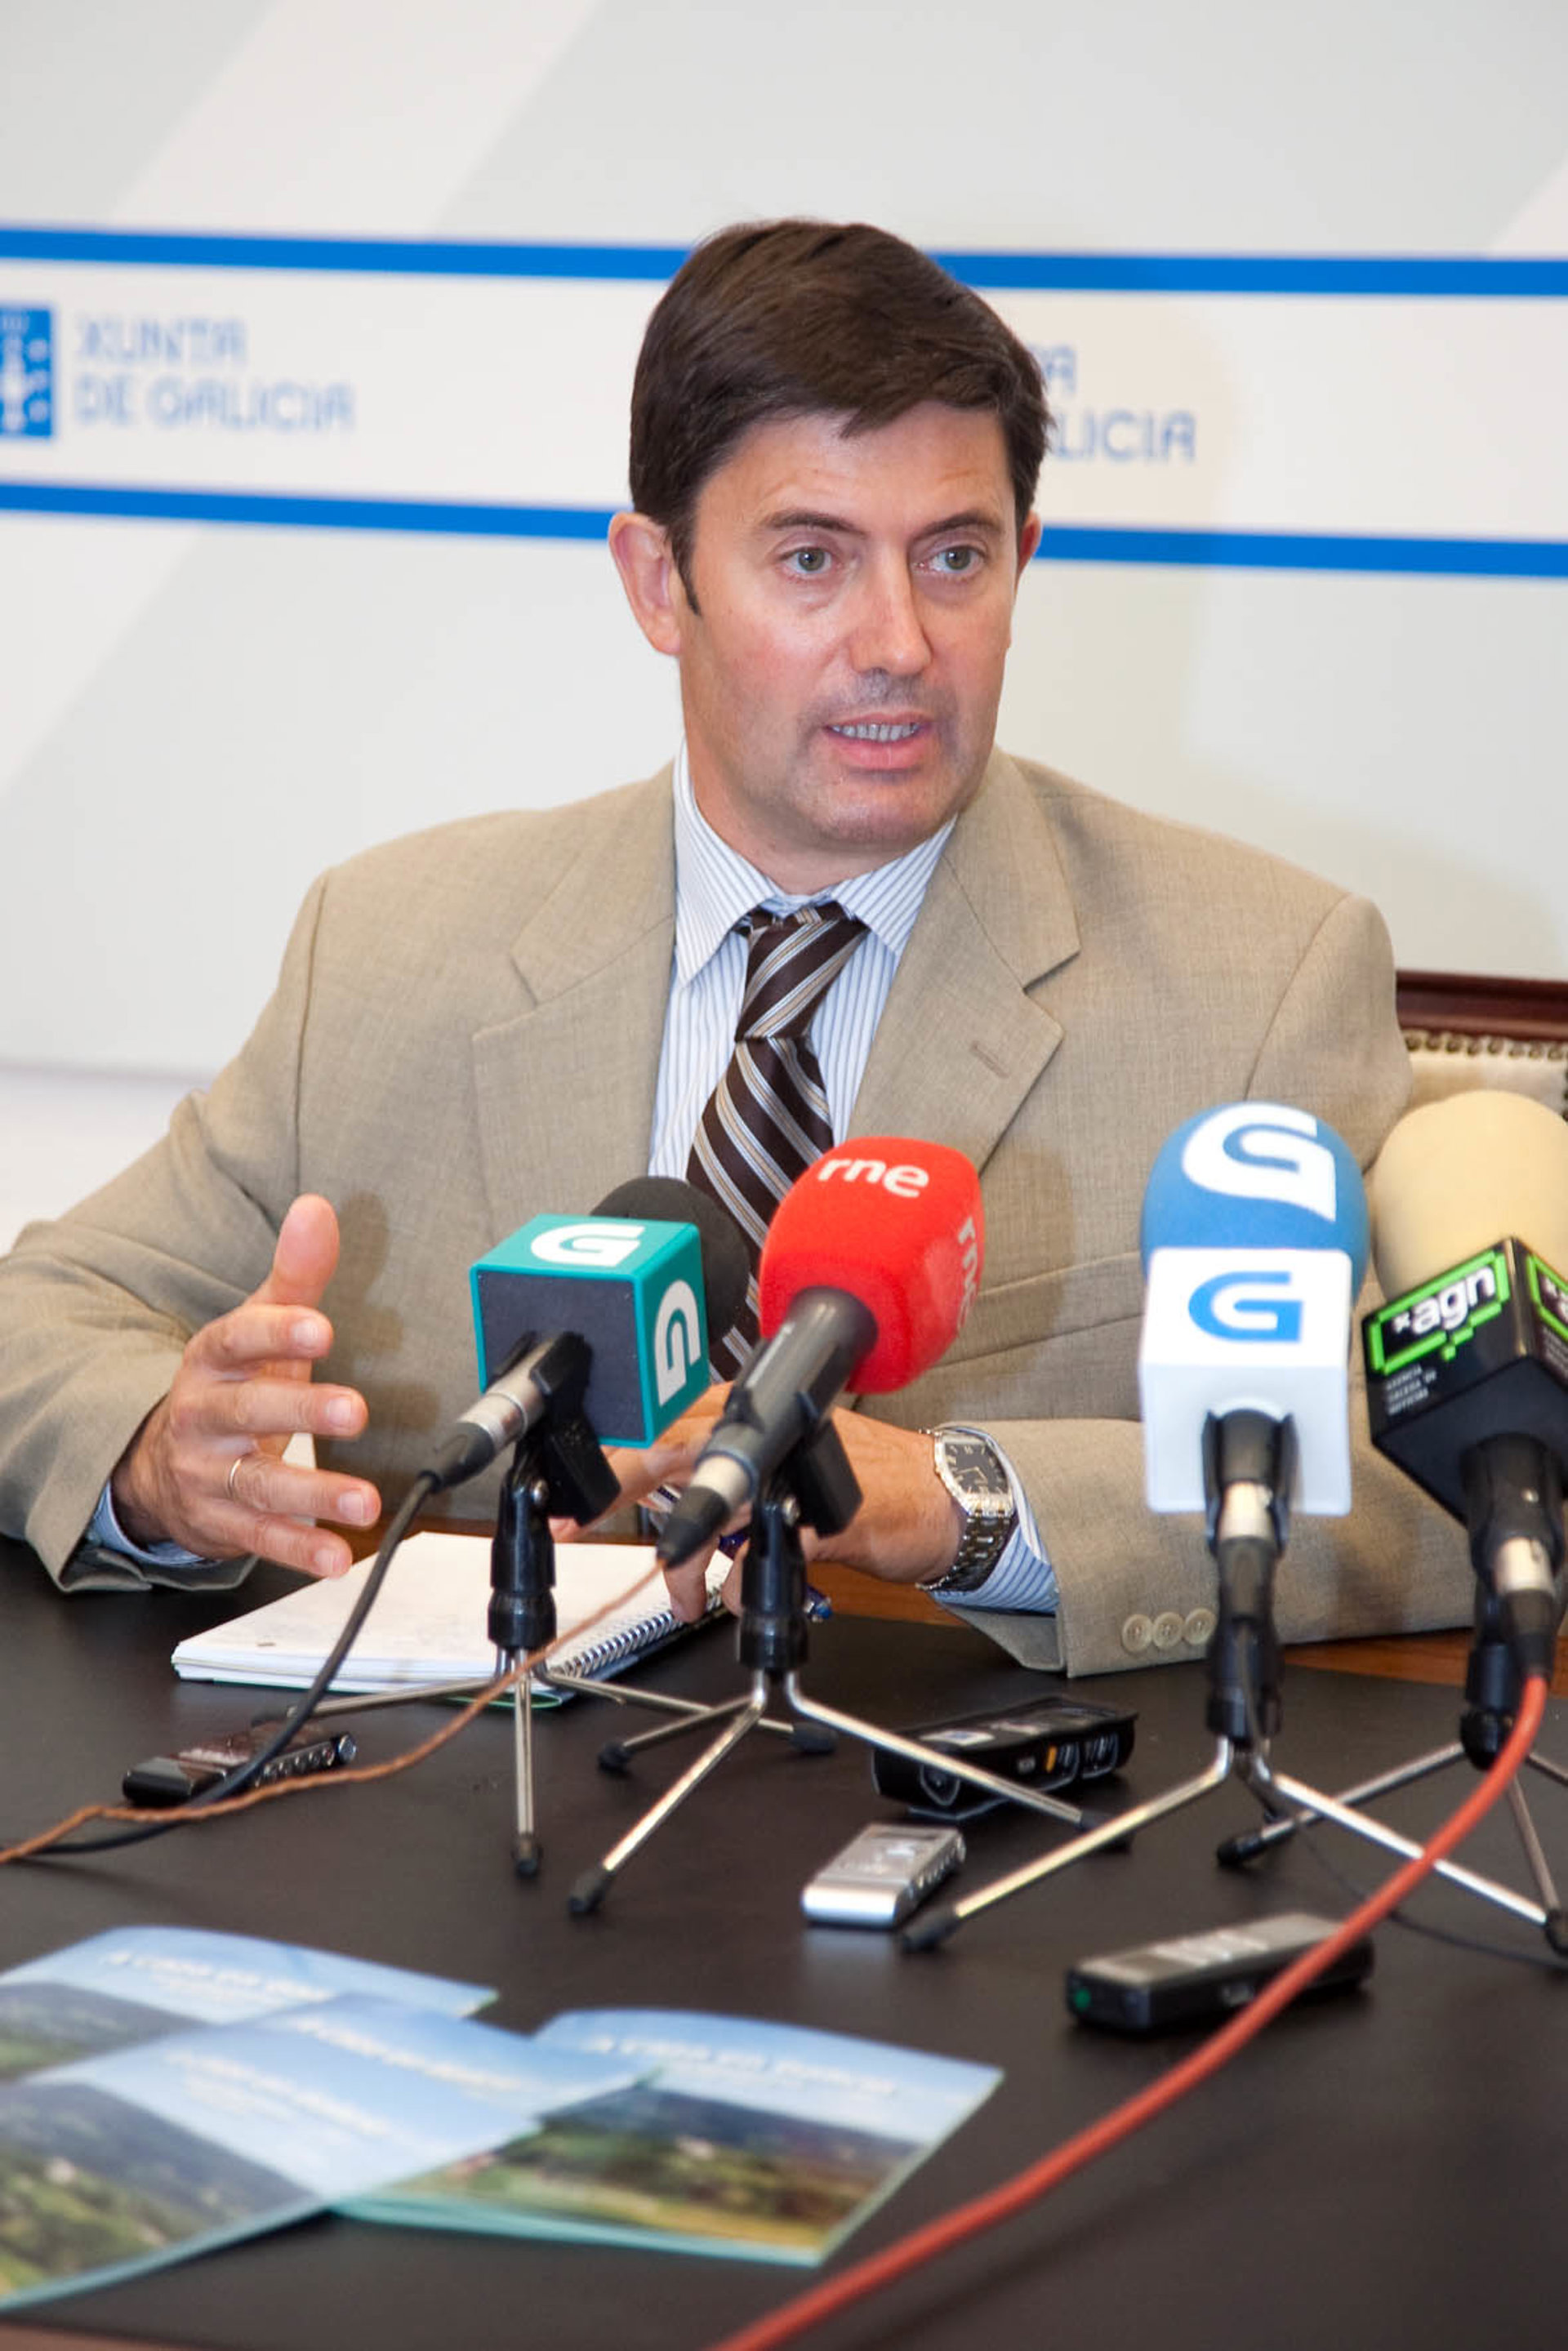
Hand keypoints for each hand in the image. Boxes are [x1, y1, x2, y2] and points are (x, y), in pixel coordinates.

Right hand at [110, 1195, 379, 1577]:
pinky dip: (298, 1548)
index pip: (236, 1340)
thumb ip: (294, 1275)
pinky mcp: (217, 1523)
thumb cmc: (231, 1385)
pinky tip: (335, 1555)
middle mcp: (202, 1417)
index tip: (319, 1325)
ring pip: (255, 1484)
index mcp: (212, 1361)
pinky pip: (257, 1539)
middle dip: (301, 1411)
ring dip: (313, 1494)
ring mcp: (206, 1474)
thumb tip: (318, 1208)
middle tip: (356, 1410)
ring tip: (365, 1500)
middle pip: (247, 1412)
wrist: (161, 1464)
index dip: (275, 1331)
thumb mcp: (257, 1330)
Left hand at [596, 1387, 962, 1623]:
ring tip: (681, 1601)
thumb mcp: (783, 1470)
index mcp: (751, 1412)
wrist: (946, 1498)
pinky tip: (743, 1599)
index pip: (665, 1418)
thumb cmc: (865, 1483)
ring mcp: (794, 1470)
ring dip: (683, 1562)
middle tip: (576, 1523)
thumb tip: (678, 1517)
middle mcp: (767, 1431)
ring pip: (710, 1503)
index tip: (571, 1490)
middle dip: (617, 1485)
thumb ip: (728, 1485)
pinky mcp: (823, 1516)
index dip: (612, 1451)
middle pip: (670, 1444)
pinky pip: (759, 1557)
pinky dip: (742, 1588)